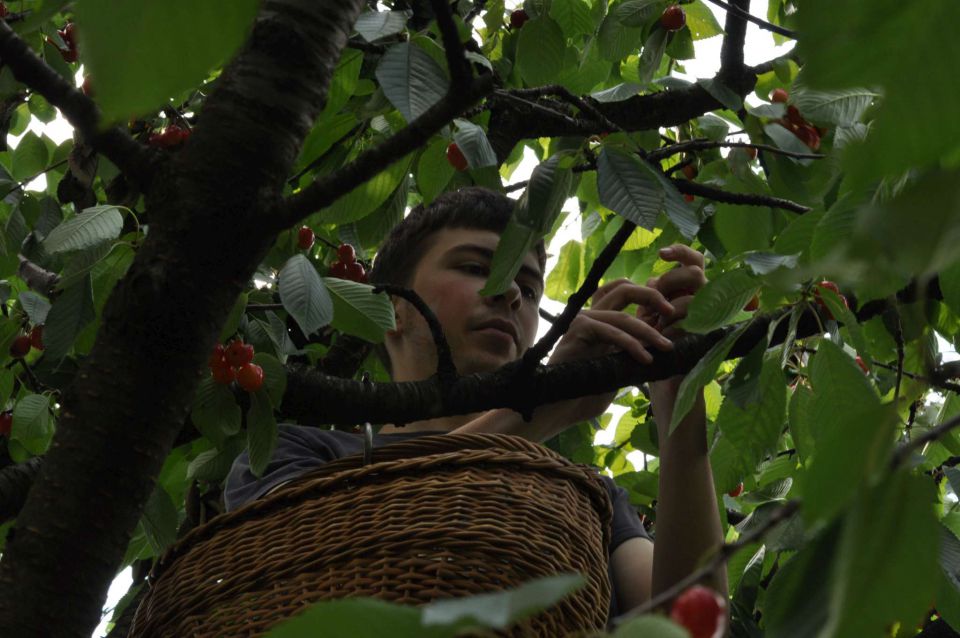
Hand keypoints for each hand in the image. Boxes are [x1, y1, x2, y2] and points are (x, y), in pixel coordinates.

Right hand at [541, 273, 678, 424]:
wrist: (560, 407)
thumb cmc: (587, 392)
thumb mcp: (618, 368)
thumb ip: (634, 351)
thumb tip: (664, 344)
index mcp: (600, 319)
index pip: (624, 290)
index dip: (649, 295)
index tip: (670, 313)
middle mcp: (590, 314)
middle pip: (624, 289)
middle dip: (652, 297)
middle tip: (673, 313)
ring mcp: (582, 321)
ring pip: (623, 315)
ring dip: (649, 332)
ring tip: (666, 347)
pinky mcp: (578, 330)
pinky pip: (611, 331)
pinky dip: (631, 344)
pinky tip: (645, 359)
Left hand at [641, 244, 706, 396]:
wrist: (662, 380)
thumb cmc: (654, 343)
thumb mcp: (651, 315)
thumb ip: (654, 295)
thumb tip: (651, 282)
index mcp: (690, 290)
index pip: (693, 260)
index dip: (680, 251)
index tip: (661, 253)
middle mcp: (704, 300)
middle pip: (695, 272)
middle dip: (671, 280)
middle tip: (654, 294)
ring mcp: (709, 318)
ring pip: (694, 296)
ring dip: (670, 305)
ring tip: (656, 320)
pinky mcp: (707, 337)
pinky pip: (690, 323)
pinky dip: (671, 327)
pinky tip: (661, 334)